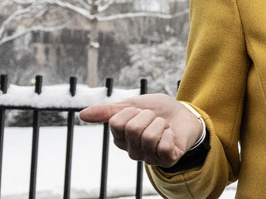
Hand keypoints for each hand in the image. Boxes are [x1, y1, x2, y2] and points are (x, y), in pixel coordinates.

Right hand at [79, 93, 203, 166]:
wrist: (184, 112)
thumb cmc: (158, 110)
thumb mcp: (132, 105)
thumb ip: (108, 111)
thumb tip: (81, 114)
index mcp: (120, 138)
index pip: (116, 123)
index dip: (132, 111)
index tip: (141, 112)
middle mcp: (132, 151)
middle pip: (133, 129)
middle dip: (148, 116)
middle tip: (155, 118)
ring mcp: (149, 158)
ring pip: (148, 137)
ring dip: (160, 124)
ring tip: (164, 125)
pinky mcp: (166, 160)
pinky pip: (164, 146)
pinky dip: (170, 134)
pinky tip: (171, 135)